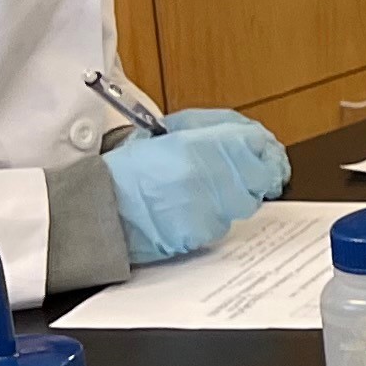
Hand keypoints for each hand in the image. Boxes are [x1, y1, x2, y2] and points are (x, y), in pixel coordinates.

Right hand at [106, 119, 287, 264]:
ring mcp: (205, 207)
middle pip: (258, 177)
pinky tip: (191, 213)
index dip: (265, 150)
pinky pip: (221, 227)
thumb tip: (248, 138)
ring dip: (232, 200)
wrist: (98, 207)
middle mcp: (206, 175)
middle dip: (254, 177)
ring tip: (204, 195)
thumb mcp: (165, 135)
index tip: (267, 155)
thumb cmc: (126, 172)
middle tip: (243, 177)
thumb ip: (210, 132)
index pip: (254, 144)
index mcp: (197, 145)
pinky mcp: (198, 234)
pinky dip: (212, 221)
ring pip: (243, 204)